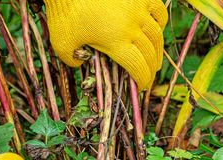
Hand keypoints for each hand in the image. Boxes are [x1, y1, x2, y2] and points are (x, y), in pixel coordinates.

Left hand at [44, 0, 167, 90]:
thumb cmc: (64, 12)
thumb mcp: (61, 42)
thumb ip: (72, 60)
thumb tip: (81, 63)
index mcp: (116, 43)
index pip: (138, 67)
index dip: (143, 80)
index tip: (142, 86)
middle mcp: (132, 28)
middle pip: (150, 54)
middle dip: (151, 69)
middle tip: (149, 75)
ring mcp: (138, 10)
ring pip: (157, 34)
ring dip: (158, 50)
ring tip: (155, 58)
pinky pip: (159, 11)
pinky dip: (160, 23)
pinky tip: (155, 29)